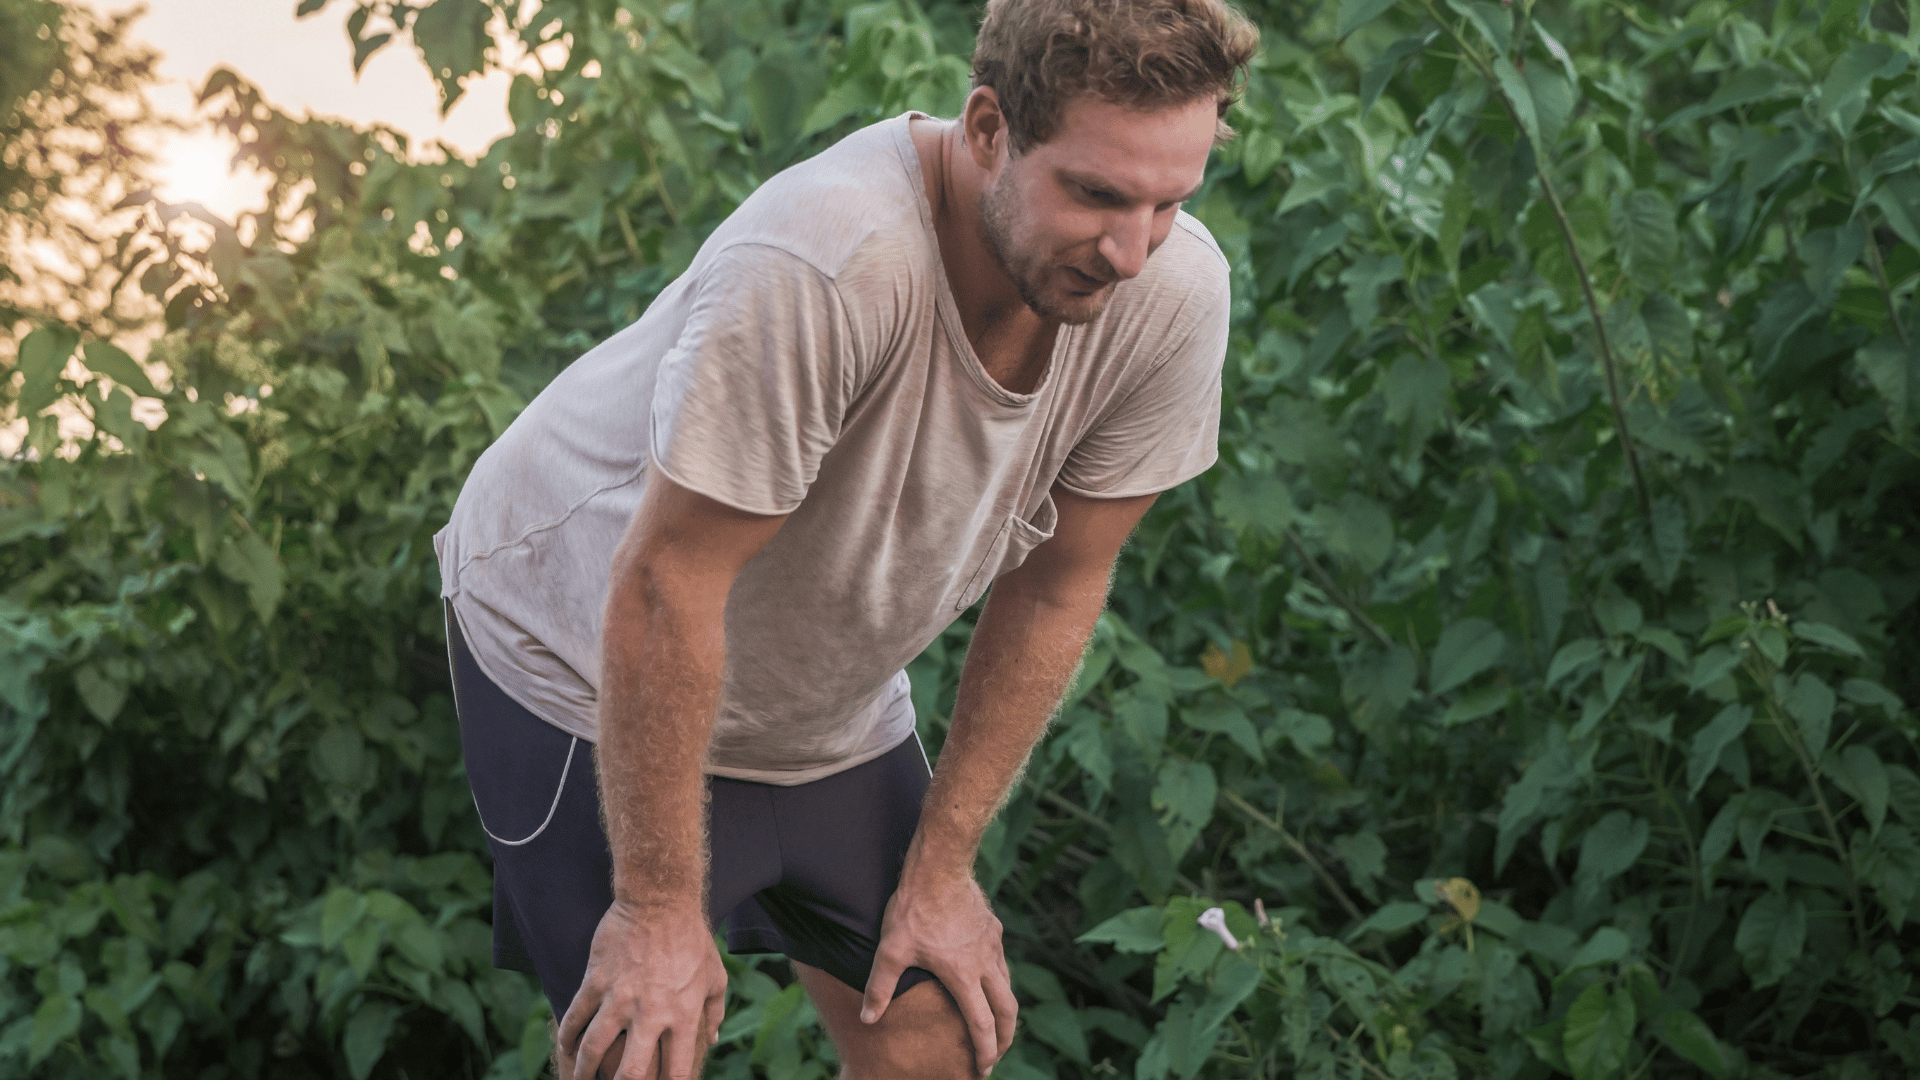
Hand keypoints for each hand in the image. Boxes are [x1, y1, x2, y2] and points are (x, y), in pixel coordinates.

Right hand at [556, 899, 727, 1079]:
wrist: (660, 901)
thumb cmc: (693, 939)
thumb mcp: (715, 976)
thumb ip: (715, 1011)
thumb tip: (714, 1038)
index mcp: (683, 1015)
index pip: (677, 1071)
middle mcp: (650, 1012)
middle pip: (632, 1072)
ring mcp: (620, 997)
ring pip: (593, 1049)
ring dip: (583, 1072)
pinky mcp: (597, 980)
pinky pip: (575, 1016)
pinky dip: (567, 1037)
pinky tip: (565, 1048)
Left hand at [859, 868, 1016, 1075]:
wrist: (939, 866)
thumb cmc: (914, 908)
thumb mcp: (891, 949)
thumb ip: (880, 987)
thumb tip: (868, 1019)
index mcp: (963, 976)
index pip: (982, 1025)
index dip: (985, 1052)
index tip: (983, 1069)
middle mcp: (985, 963)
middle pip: (1007, 1011)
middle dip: (1006, 1038)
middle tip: (998, 1053)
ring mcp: (992, 944)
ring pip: (1007, 984)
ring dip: (1003, 1008)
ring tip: (994, 1021)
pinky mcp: (992, 927)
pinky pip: (1000, 960)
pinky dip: (998, 979)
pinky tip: (986, 976)